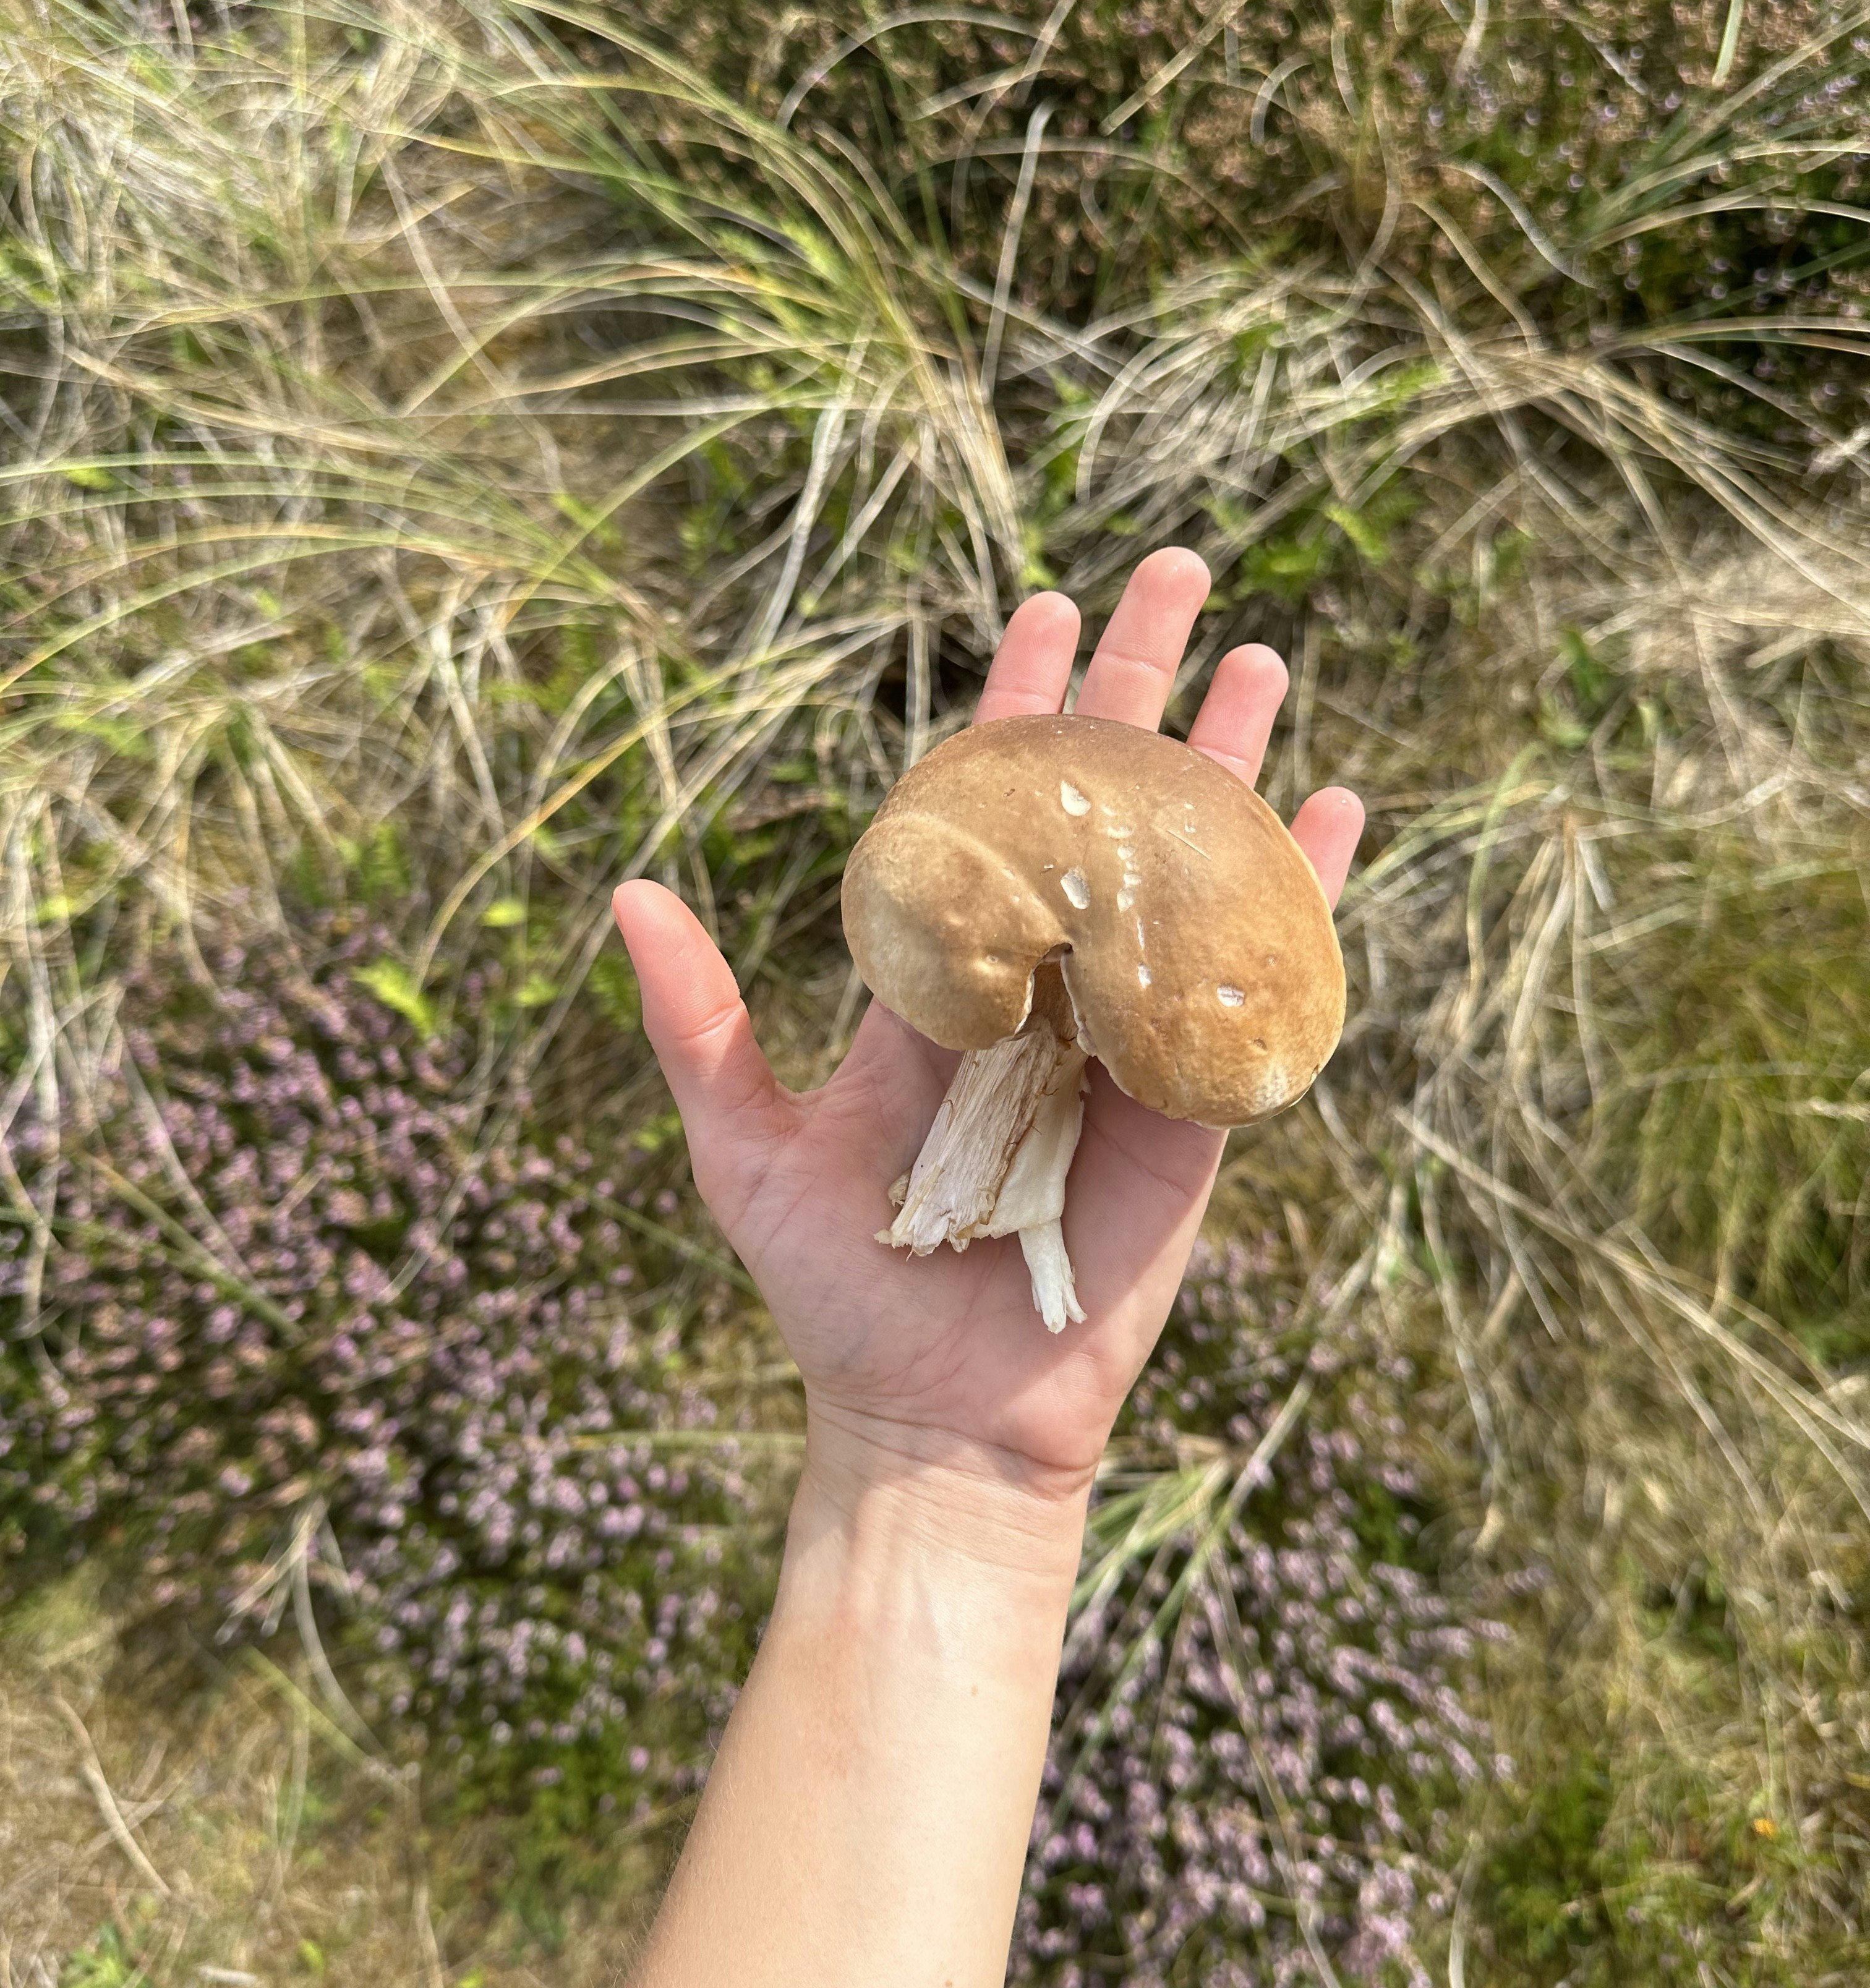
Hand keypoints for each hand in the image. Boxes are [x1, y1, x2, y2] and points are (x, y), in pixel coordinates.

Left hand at [613, 550, 1361, 1540]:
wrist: (934, 1416)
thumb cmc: (833, 1290)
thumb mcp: (744, 1147)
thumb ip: (697, 1020)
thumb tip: (623, 892)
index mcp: (944, 976)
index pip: (988, 809)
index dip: (1016, 707)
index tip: (1043, 609)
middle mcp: (1042, 986)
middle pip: (1101, 807)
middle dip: (1137, 688)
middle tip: (1178, 571)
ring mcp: (1124, 1037)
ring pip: (1184, 869)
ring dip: (1225, 763)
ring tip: (1262, 659)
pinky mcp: (1193, 1105)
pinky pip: (1253, 979)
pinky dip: (1295, 892)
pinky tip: (1328, 805)